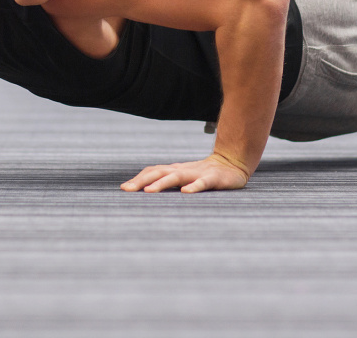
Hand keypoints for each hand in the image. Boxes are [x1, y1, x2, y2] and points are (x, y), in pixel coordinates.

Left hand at [120, 153, 249, 192]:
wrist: (233, 162)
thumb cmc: (204, 174)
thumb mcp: (184, 177)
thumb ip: (167, 182)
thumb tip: (144, 192)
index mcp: (175, 170)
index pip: (153, 171)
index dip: (138, 179)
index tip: (123, 188)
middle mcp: (183, 170)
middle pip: (159, 172)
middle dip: (142, 181)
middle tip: (127, 190)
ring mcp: (198, 173)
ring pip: (177, 177)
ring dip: (162, 183)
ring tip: (149, 192)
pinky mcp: (214, 179)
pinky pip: (203, 183)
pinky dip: (194, 187)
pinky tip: (186, 193)